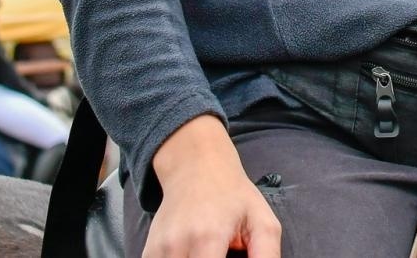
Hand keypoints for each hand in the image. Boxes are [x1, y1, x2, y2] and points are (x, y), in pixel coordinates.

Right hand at [143, 114, 281, 257]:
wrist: (196, 167)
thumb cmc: (232, 196)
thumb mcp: (262, 221)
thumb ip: (267, 255)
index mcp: (208, 237)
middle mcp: (177, 245)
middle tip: (222, 253)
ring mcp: (159, 249)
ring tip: (210, 253)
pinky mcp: (149, 252)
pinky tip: (192, 254)